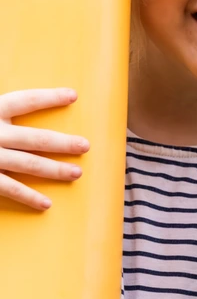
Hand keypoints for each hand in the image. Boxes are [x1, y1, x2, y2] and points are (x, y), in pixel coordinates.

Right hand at [0, 88, 88, 211]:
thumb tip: (12, 104)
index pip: (24, 100)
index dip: (49, 97)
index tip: (72, 95)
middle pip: (36, 137)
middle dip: (63, 143)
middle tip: (86, 146)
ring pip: (28, 163)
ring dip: (55, 170)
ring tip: (76, 173)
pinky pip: (8, 187)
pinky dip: (28, 196)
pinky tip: (46, 204)